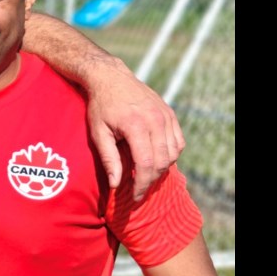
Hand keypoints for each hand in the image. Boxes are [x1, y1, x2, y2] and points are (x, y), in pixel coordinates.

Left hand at [86, 63, 185, 200]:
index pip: (146, 164)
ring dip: (162, 168)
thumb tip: (116, 185)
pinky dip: (171, 154)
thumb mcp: (98, 132)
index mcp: (135, 125)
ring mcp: (166, 116)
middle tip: (139, 190)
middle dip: (151, 180)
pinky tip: (157, 159)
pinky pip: (178, 141)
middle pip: (162, 161)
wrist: (111, 77)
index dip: (142, 184)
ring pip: (173, 153)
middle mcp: (155, 120)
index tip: (135, 197)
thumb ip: (108, 159)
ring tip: (146, 175)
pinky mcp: (170, 114)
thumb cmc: (100, 106)